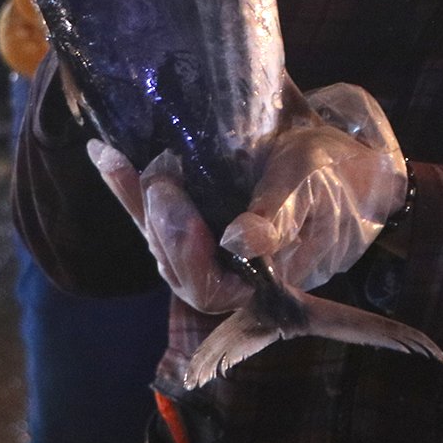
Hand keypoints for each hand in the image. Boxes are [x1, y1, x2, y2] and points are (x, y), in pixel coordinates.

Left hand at [88, 83, 407, 306]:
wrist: (338, 160)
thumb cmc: (330, 174)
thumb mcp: (307, 186)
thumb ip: (276, 217)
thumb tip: (238, 241)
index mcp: (263, 278)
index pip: (209, 289)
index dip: (184, 252)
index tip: (173, 197)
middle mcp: (232, 275)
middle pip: (176, 266)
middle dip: (158, 220)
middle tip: (159, 170)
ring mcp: (210, 252)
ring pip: (160, 242)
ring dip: (135, 201)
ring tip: (118, 158)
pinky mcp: (196, 226)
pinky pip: (155, 217)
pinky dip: (127, 186)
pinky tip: (104, 152)